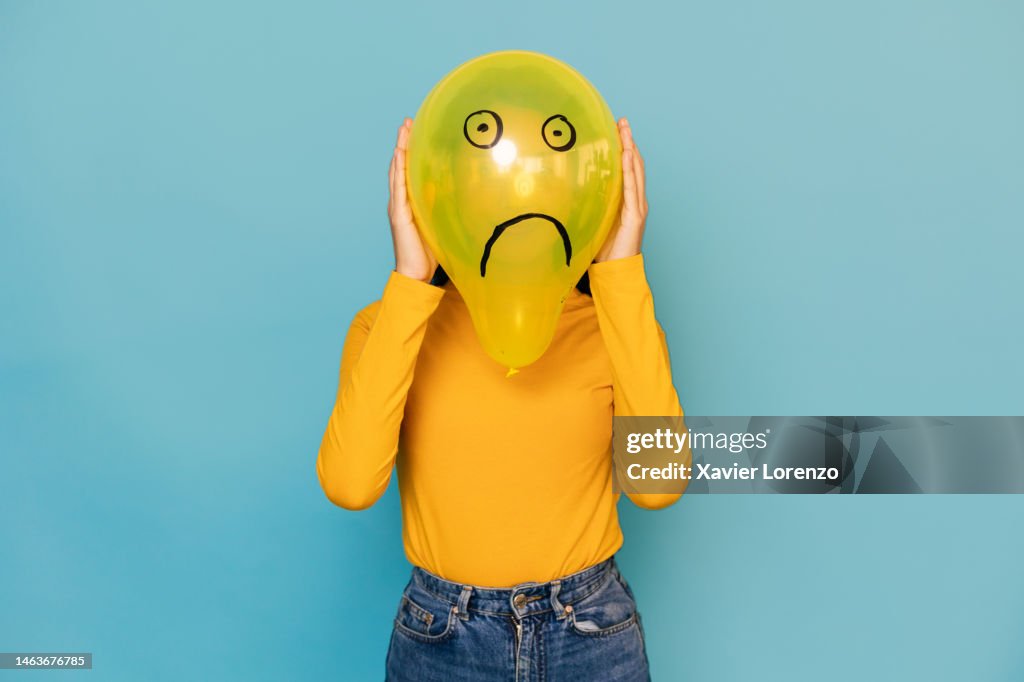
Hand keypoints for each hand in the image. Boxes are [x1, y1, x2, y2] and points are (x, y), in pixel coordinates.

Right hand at [388, 117, 437, 281]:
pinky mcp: (398, 214)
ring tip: (402, 130)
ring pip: (396, 171)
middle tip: (406, 121)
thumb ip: (445, 209)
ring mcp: (397, 206)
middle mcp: (400, 201)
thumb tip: (461, 196)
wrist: (415, 274)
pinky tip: (399, 154)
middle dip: (402, 142)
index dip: (409, 151)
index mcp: (409, 202)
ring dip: (398, 149)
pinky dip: (397, 169)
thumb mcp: (440, 224)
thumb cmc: (429, 253)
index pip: (408, 171)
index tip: (414, 131)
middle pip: (400, 165)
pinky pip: (398, 187)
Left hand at [595, 118, 647, 262]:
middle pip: (635, 164)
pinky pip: (632, 188)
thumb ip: (591, 204)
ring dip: (631, 149)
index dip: (625, 148)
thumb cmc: (606, 250)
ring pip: (637, 171)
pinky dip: (630, 170)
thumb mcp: (596, 220)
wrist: (617, 271)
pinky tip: (627, 155)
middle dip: (629, 141)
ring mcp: (638, 207)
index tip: (617, 129)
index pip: (628, 168)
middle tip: (623, 120)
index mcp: (628, 201)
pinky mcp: (636, 216)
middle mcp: (637, 200)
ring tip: (626, 130)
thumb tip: (570, 190)